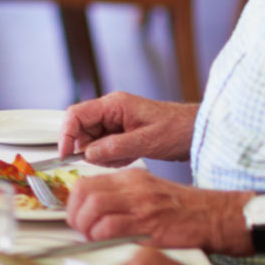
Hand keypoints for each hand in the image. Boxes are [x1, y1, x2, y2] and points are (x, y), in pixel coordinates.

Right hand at [59, 92, 197, 166]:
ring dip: (104, 155)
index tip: (66, 154)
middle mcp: (111, 111)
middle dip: (90, 148)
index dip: (66, 134)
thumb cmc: (178, 130)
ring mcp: (115, 122)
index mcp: (114, 105)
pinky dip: (113, 156)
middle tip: (109, 159)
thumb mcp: (146, 141)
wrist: (199, 132)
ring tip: (127, 157)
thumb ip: (114, 147)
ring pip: (92, 141)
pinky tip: (131, 156)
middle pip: (82, 129)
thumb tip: (87, 154)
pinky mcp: (121, 133)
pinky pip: (104, 147)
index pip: (76, 115)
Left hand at [67, 169, 249, 254]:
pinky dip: (100, 236)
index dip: (73, 202)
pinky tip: (103, 242)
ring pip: (94, 206)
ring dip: (85, 225)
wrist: (216, 216)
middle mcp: (133, 187)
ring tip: (89, 236)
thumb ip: (122, 198)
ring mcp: (142, 204)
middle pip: (85, 192)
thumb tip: (93, 212)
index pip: (87, 182)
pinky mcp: (150, 224)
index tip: (76, 215)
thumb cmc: (185, 209)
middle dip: (74, 213)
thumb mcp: (149, 193)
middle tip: (79, 228)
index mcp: (131, 178)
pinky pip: (111, 226)